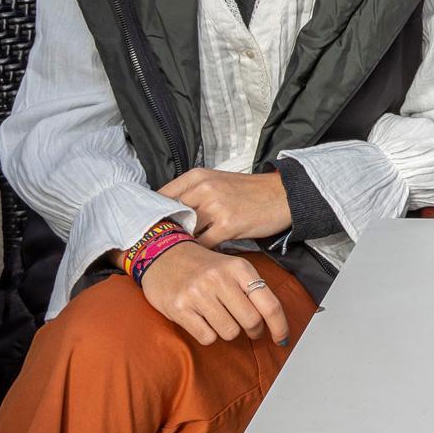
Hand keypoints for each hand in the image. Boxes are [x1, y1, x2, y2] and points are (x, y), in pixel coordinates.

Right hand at [138, 241, 290, 345]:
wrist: (162, 254)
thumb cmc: (203, 266)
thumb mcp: (232, 267)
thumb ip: (252, 289)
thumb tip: (274, 321)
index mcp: (239, 268)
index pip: (269, 304)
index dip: (280, 326)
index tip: (282, 339)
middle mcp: (219, 279)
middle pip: (251, 321)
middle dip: (254, 331)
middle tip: (250, 329)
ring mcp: (198, 294)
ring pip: (230, 332)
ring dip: (229, 331)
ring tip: (220, 319)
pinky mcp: (179, 308)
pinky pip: (207, 337)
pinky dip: (209, 335)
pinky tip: (203, 321)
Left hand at [156, 167, 289, 247]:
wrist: (284, 195)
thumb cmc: (250, 192)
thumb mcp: (218, 182)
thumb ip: (192, 194)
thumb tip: (166, 215)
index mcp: (197, 176)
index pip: (161, 197)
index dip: (152, 216)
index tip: (149, 229)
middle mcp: (203, 188)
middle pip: (170, 217)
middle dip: (165, 233)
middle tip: (162, 246)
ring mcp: (216, 206)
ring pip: (185, 232)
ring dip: (183, 245)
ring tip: (181, 254)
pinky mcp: (228, 224)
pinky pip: (204, 245)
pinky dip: (202, 253)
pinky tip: (203, 256)